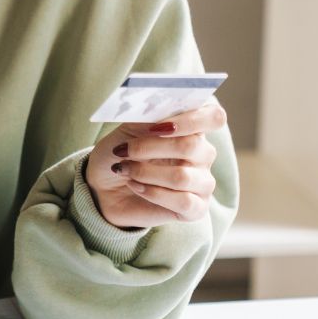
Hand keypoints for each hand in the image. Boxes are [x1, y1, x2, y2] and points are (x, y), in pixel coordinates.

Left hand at [85, 98, 226, 229]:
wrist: (104, 187)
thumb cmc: (121, 153)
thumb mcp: (126, 130)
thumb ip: (146, 118)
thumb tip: (158, 109)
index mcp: (192, 128)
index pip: (214, 117)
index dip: (191, 119)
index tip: (161, 126)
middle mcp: (203, 154)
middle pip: (191, 146)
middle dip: (150, 147)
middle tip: (123, 150)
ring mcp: (203, 182)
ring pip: (182, 177)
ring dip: (145, 172)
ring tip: (125, 170)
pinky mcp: (196, 209)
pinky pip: (183, 202)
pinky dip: (152, 193)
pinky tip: (136, 187)